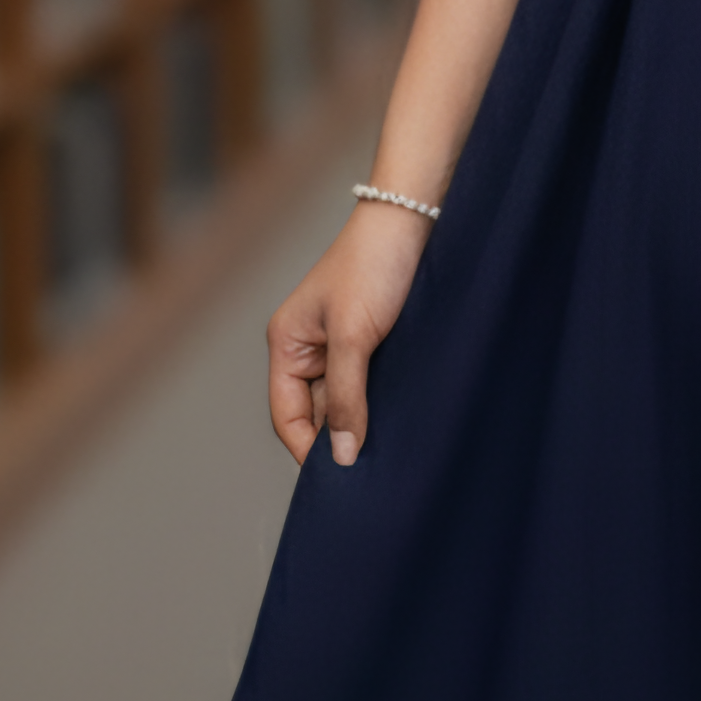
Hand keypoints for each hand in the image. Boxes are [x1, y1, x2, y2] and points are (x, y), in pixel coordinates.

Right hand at [265, 200, 433, 465]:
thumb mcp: (355, 337)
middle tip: (371, 471)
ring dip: (362, 420)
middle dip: (338, 439)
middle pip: (314, 414)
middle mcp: (308, 349)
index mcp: (287, 345)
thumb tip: (342, 456)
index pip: (287, 417)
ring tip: (388, 448)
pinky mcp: (372, 340)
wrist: (413, 219)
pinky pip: (368, 384)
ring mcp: (340, 345)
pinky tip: (400, 417)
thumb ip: (346, 397)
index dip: (309, 451)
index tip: (341, 481)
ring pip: (344, 401)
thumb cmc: (373, 267)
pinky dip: (379, 401)